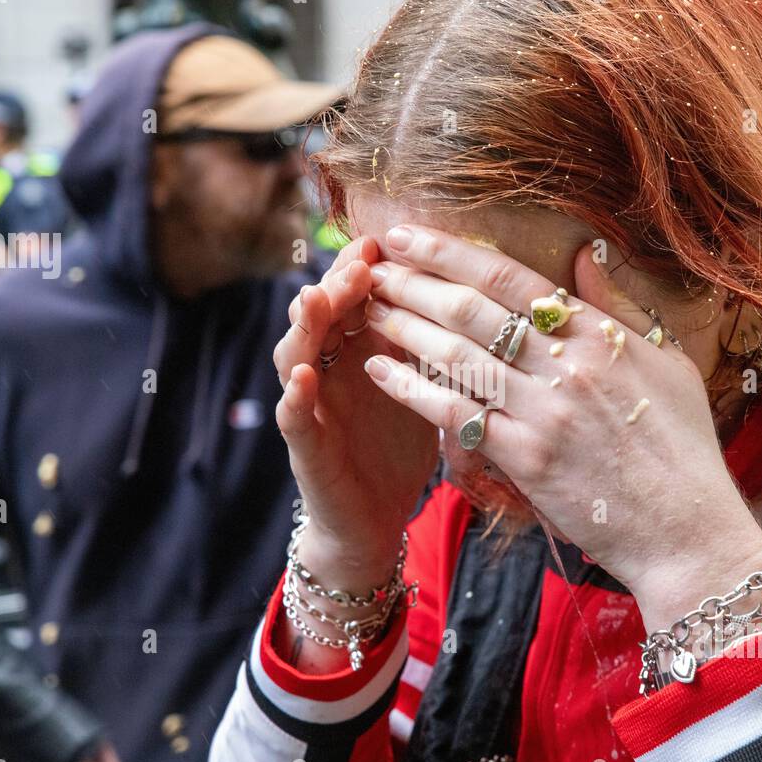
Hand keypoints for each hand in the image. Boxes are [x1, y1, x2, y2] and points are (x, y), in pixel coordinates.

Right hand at [273, 236, 439, 583]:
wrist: (376, 520)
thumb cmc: (397, 446)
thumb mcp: (420, 385)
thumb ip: (427, 341)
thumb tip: (468, 289)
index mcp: (355, 352)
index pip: (352, 298)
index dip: (362, 269)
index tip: (383, 241)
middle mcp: (326, 371)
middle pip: (320, 315)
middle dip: (337, 284)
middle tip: (357, 262)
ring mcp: (311, 407)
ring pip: (294, 354)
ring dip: (305, 326)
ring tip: (316, 298)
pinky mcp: (305, 449)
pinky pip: (293, 418)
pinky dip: (295, 395)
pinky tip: (303, 376)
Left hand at [361, 225, 761, 623]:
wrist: (686, 528)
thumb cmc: (682, 445)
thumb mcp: (666, 362)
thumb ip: (618, 308)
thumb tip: (585, 255)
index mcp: (599, 335)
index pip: (510, 278)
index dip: (450, 252)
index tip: (408, 236)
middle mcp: (567, 365)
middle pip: (472, 310)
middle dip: (414, 283)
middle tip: (371, 267)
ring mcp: (545, 412)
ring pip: (457, 356)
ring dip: (405, 328)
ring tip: (368, 309)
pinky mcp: (527, 459)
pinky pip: (458, 414)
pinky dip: (413, 389)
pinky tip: (379, 371)